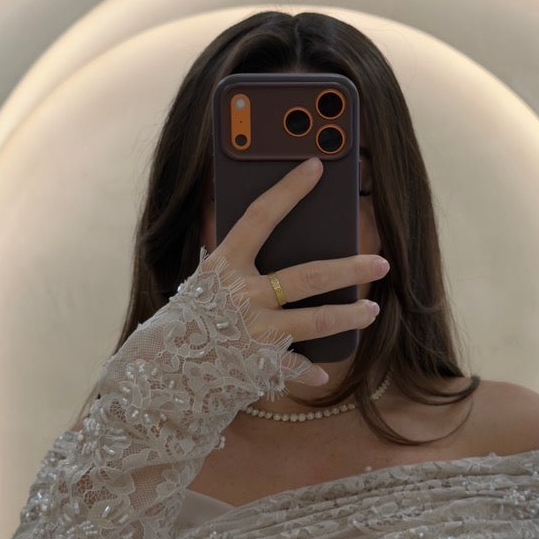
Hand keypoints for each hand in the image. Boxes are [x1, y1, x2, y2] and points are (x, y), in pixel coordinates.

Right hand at [208, 156, 387, 383]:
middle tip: (380, 263)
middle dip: (350, 268)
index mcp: (225, 265)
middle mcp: (242, 296)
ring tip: (372, 311)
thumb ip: (235, 261)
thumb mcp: (204, 281)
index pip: (260, 216)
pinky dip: (310, 370)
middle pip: (307, 276)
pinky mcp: (256, 365)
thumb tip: (268, 231)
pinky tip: (326, 371)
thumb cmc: (186, 320)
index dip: (289, 190)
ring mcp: (252, 331)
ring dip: (348, 316)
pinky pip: (293, 366)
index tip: (316, 167)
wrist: (158, 371)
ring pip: (314, 320)